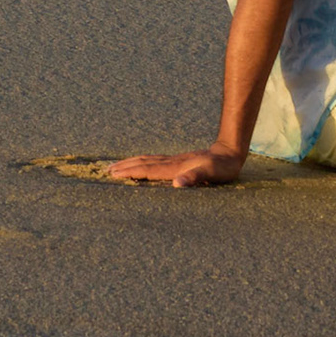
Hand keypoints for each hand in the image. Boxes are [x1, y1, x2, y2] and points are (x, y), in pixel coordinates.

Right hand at [106, 147, 243, 186]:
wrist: (230, 153)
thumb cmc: (222, 168)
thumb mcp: (212, 174)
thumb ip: (194, 178)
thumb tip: (177, 184)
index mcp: (175, 167)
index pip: (148, 170)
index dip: (130, 172)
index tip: (113, 174)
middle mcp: (171, 162)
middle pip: (143, 163)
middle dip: (124, 167)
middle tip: (106, 170)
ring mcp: (174, 160)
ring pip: (147, 160)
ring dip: (130, 163)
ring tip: (115, 166)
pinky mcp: (178, 161)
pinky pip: (154, 161)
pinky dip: (142, 162)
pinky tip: (139, 164)